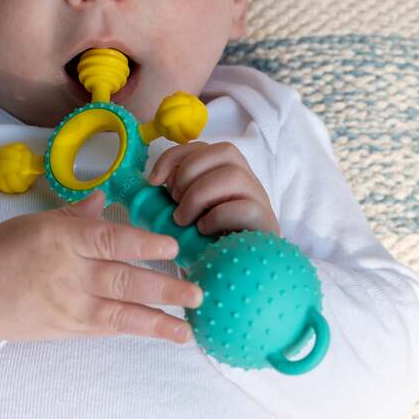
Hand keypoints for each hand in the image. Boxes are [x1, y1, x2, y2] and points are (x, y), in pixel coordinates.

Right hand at [0, 190, 203, 348]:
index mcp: (62, 237)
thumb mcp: (37, 223)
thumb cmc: (0, 251)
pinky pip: (106, 329)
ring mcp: (68, 305)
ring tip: (187, 330)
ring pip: (121, 314)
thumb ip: (77, 215)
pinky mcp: (65, 329)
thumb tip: (107, 199)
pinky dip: (134, 330)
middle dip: (165, 288)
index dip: (144, 244)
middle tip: (198, 292)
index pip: (110, 240)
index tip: (174, 247)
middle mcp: (68, 273)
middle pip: (124, 280)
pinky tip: (159, 332)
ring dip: (158, 323)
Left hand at [147, 140, 280, 237]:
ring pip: (233, 175)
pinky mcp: (265, 222)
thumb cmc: (209, 240)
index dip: (174, 157)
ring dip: (199, 195)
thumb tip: (154, 181)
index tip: (154, 181)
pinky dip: (217, 217)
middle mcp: (247, 179)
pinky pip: (244, 208)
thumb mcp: (190, 212)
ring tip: (184, 219)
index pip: (203, 147)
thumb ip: (178, 194)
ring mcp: (259, 198)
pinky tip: (204, 230)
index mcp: (227, 171)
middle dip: (188, 175)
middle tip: (175, 203)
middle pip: (223, 152)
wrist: (238, 271)